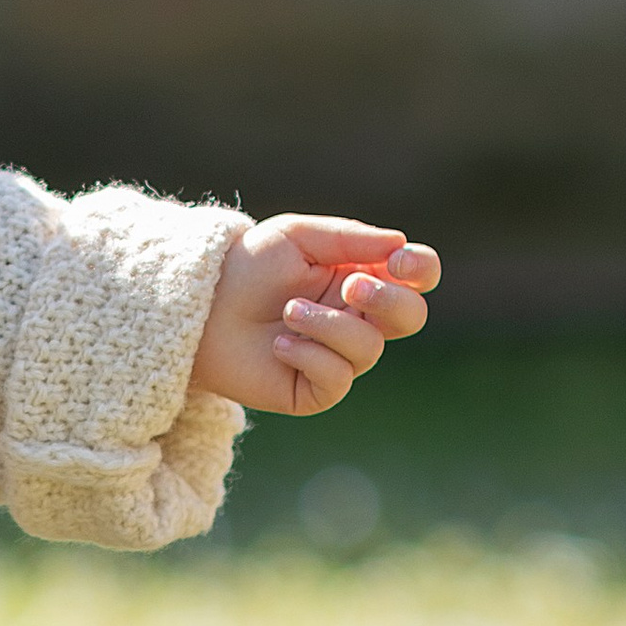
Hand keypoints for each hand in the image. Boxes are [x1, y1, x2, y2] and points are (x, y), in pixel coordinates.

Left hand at [190, 216, 441, 415]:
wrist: (203, 305)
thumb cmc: (250, 266)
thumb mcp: (297, 236)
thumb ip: (350, 238)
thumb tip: (401, 243)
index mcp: (362, 276)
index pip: (417, 277)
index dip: (421, 270)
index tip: (398, 262)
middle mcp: (359, 318)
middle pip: (411, 317)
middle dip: (387, 300)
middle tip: (350, 285)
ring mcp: (341, 356)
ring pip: (370, 347)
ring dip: (329, 324)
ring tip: (289, 311)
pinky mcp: (318, 389)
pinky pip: (338, 378)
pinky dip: (309, 355)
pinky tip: (279, 344)